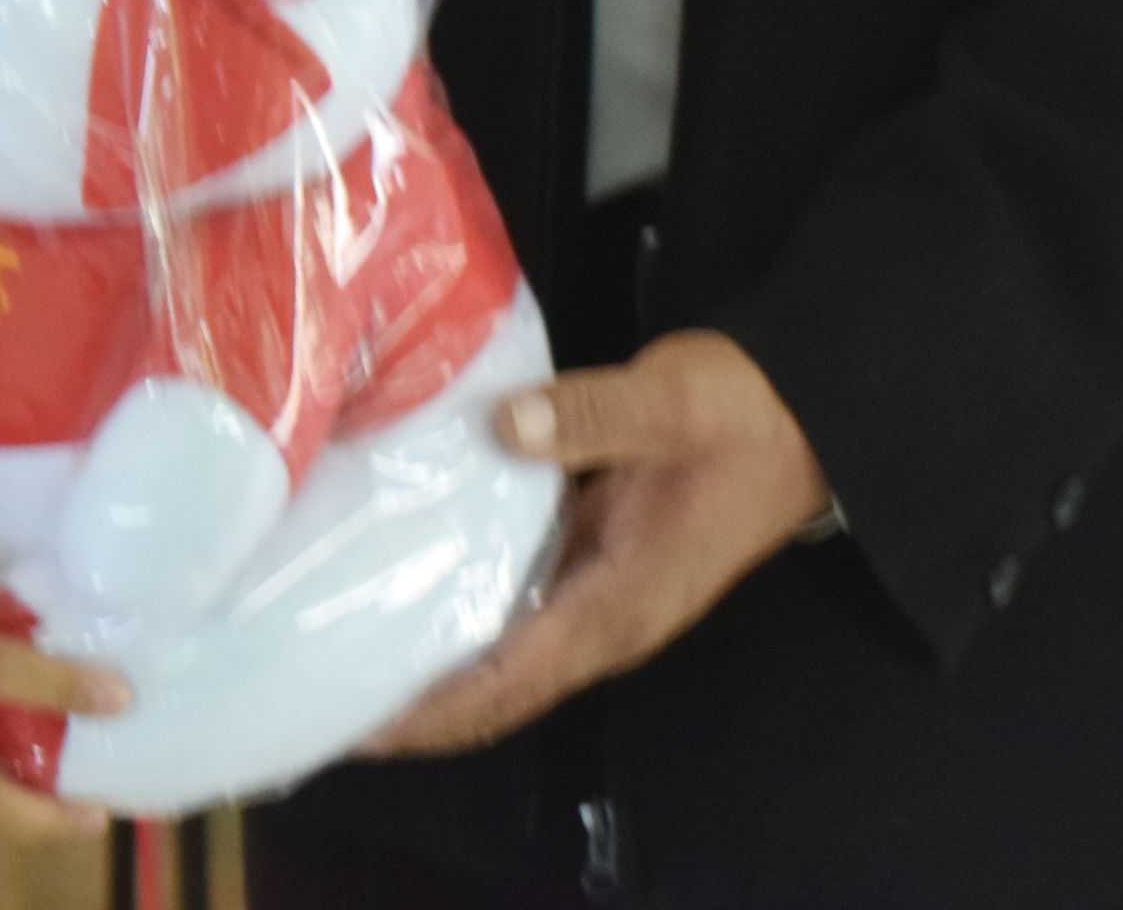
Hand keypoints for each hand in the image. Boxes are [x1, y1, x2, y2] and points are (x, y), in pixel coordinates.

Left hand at [366, 330, 829, 759]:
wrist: (805, 411)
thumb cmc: (743, 415)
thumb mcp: (670, 402)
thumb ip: (590, 416)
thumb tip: (502, 427)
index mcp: (620, 604)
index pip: (510, 682)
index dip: (433, 711)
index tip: (356, 721)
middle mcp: (604, 619)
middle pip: (496, 692)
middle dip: (414, 709)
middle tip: (317, 694)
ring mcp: (598, 594)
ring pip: (501, 657)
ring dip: (429, 668)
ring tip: (337, 652)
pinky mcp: (591, 559)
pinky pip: (511, 608)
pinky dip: (456, 615)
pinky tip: (397, 584)